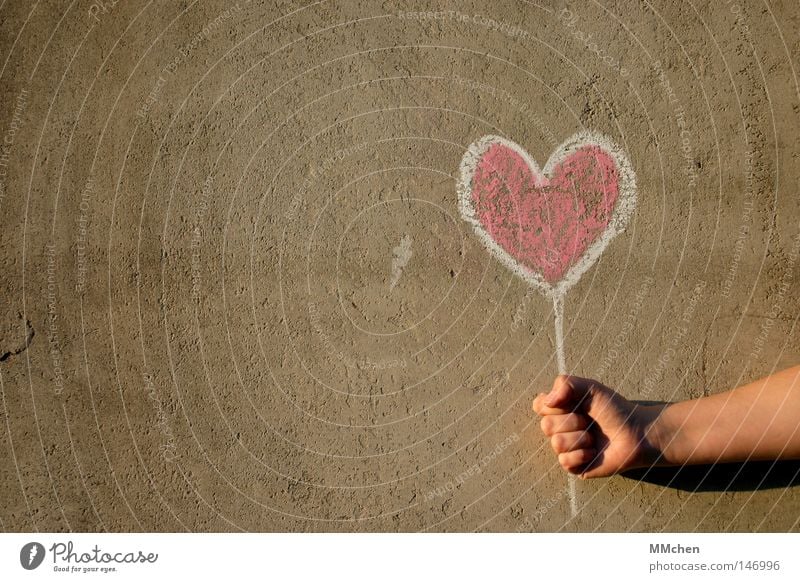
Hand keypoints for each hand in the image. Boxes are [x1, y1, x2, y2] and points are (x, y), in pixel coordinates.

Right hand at [532, 375, 662, 477]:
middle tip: (589, 421)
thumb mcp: (591, 387)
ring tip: (594, 437)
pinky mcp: (574, 466)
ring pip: (556, 443)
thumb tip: (547, 400)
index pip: (539, 406)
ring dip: (580, 438)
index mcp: (560, 408)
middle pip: (546, 425)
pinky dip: (582, 454)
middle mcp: (559, 428)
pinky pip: (564, 461)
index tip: (573, 403)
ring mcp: (565, 448)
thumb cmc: (614, 409)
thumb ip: (566, 384)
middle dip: (571, 421)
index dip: (553, 405)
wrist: (636, 433)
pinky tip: (594, 452)